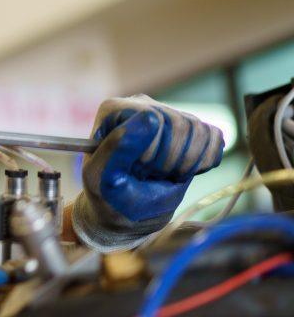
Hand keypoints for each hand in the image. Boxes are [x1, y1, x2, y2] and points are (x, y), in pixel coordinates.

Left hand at [72, 95, 223, 250]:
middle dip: (169, 161)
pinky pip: (214, 136)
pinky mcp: (189, 128)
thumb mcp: (103, 179)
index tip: (138, 172)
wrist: (126, 210)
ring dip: (186, 163)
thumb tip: (149, 116)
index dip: (154, 154)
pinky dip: (204, 161)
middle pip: (181, 124)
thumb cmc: (109, 196)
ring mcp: (167, 114)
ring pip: (199, 130)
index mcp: (114, 110)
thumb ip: (119, 147)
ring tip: (162, 174)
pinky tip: (181, 171)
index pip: (154, 119)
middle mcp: (141, 106)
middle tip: (150, 176)